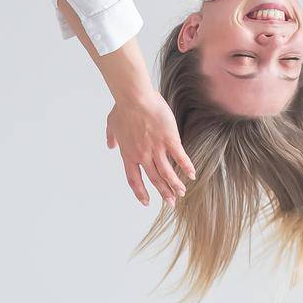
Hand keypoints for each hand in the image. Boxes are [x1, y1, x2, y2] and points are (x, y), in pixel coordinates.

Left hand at [106, 93, 195, 207]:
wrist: (134, 98)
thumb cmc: (123, 108)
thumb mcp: (112, 124)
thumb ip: (111, 138)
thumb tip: (110, 145)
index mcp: (128, 154)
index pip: (134, 179)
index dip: (140, 192)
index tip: (146, 202)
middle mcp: (143, 155)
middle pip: (154, 179)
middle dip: (163, 193)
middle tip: (171, 203)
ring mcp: (156, 148)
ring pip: (167, 172)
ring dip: (175, 184)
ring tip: (182, 193)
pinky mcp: (169, 139)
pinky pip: (179, 157)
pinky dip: (186, 167)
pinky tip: (192, 174)